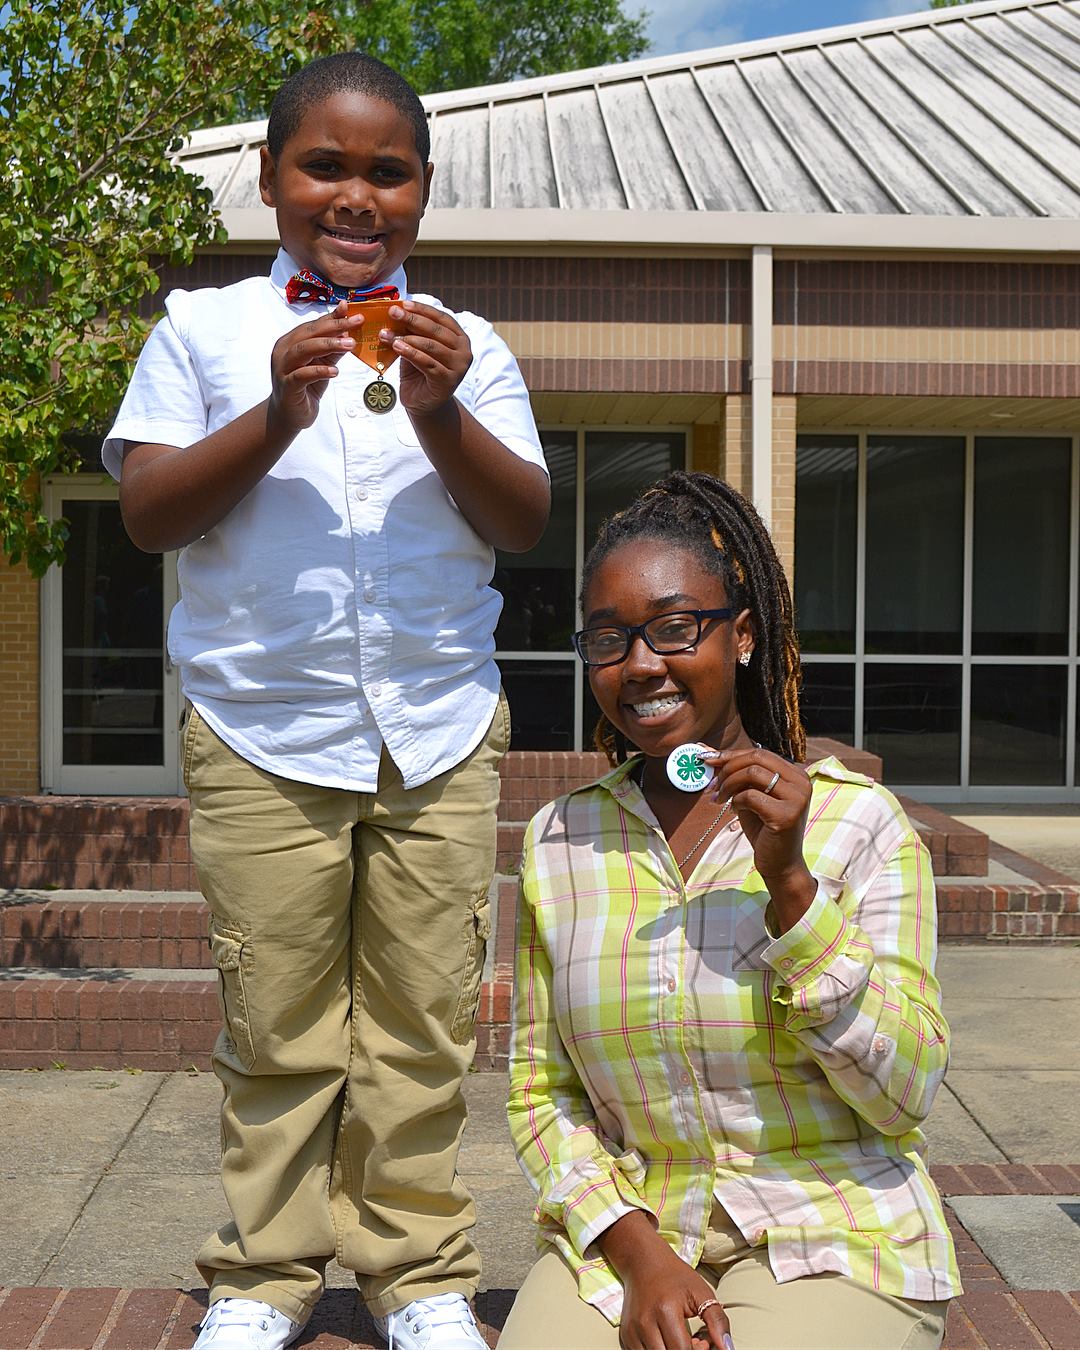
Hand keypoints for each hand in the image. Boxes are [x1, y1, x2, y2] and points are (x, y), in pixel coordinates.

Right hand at [268, 300, 360, 433]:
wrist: (290, 415)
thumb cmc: (306, 386)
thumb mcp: (323, 363)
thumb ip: (333, 348)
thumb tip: (348, 329)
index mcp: (291, 341)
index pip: (314, 325)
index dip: (334, 317)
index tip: (354, 311)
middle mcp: (284, 351)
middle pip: (309, 333)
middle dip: (334, 326)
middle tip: (356, 323)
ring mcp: (283, 368)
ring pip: (304, 350)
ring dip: (328, 345)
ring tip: (349, 344)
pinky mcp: (287, 386)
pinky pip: (302, 375)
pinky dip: (319, 371)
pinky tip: (335, 370)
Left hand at [384, 299, 471, 415]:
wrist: (424, 404)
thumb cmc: (419, 372)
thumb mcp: (416, 348)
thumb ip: (412, 332)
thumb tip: (395, 312)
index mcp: (459, 338)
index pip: (441, 318)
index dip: (422, 309)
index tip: (403, 303)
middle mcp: (464, 351)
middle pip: (436, 330)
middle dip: (412, 319)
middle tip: (392, 313)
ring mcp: (458, 367)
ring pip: (431, 346)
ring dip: (407, 337)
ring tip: (386, 333)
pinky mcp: (448, 381)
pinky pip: (427, 363)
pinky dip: (411, 353)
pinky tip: (396, 347)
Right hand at [619, 1244, 731, 1349]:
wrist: (643, 1262)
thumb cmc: (675, 1276)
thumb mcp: (701, 1291)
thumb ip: (717, 1320)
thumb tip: (728, 1348)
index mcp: (665, 1310)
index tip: (703, 1341)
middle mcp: (645, 1323)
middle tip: (694, 1342)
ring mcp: (632, 1331)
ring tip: (680, 1340)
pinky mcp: (626, 1336)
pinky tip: (666, 1341)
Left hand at [705, 748, 815, 927]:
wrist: (780, 865)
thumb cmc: (764, 830)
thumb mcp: (750, 796)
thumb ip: (736, 774)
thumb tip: (706, 750)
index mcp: (796, 774)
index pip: (760, 753)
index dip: (731, 754)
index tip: (707, 759)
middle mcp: (802, 782)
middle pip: (756, 758)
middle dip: (727, 768)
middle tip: (712, 785)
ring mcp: (797, 798)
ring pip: (752, 774)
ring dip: (728, 785)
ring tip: (719, 799)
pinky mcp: (786, 815)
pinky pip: (750, 796)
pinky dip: (736, 801)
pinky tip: (734, 811)